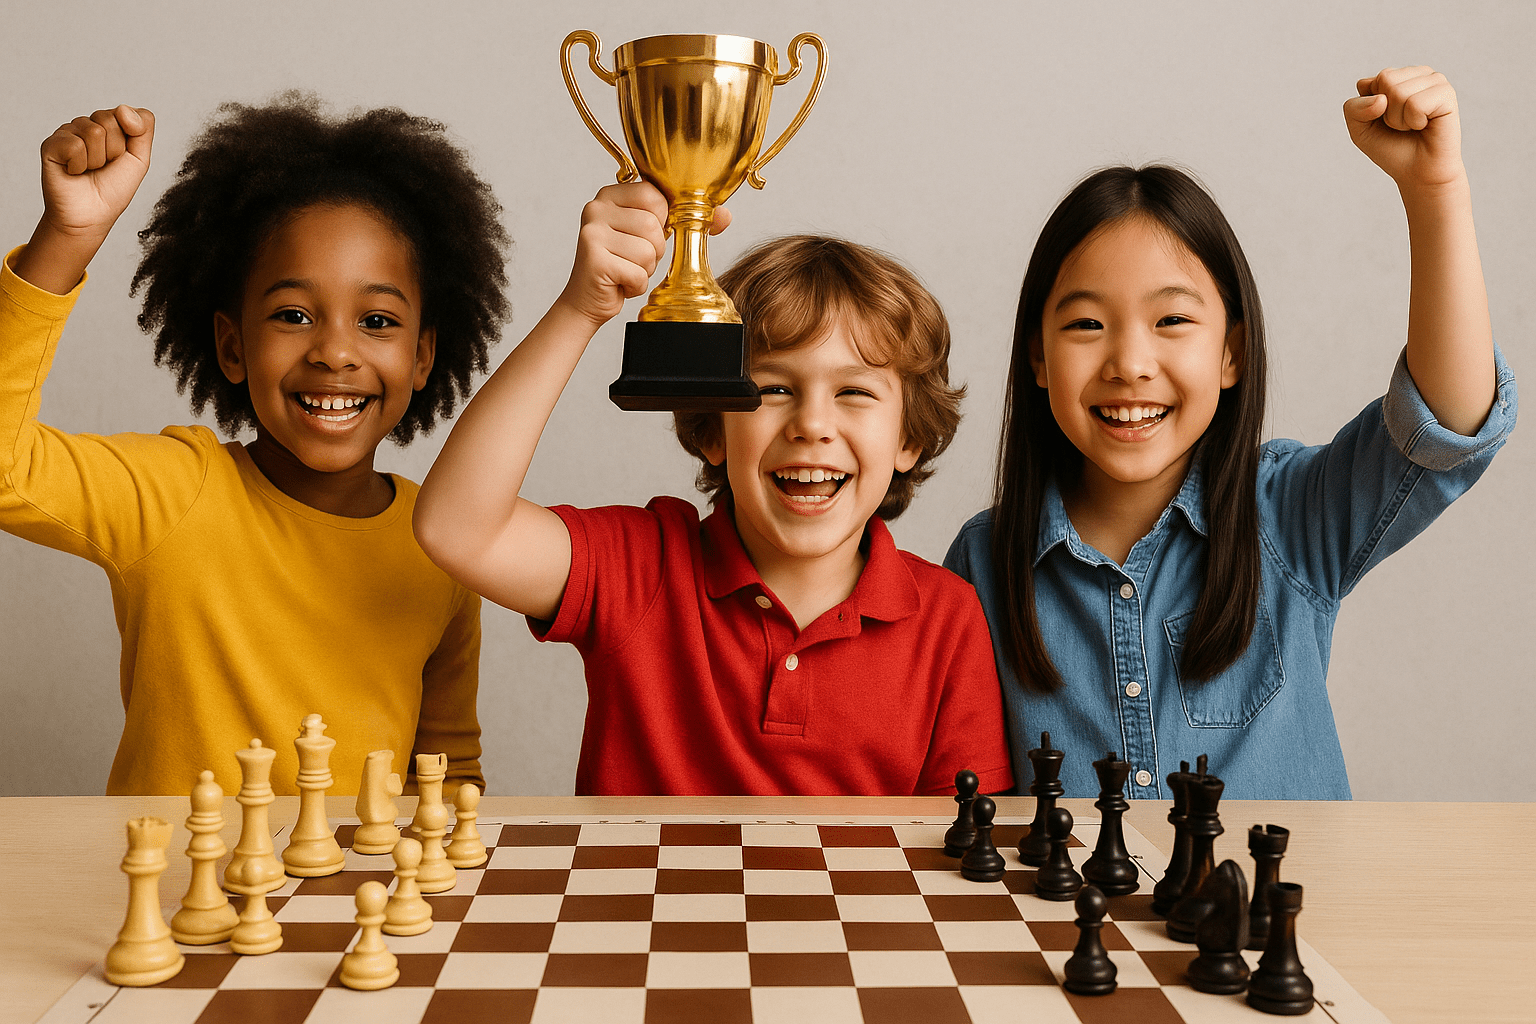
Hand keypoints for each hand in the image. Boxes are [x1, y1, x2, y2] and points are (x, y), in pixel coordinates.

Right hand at [38, 105, 154, 243]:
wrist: (91, 216)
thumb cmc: (113, 190)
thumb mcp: (139, 160)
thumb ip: (143, 130)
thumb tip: (124, 108)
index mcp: (109, 126)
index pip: (127, 113)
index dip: (129, 140)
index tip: (121, 158)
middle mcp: (87, 125)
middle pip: (109, 120)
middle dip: (114, 150)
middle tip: (104, 167)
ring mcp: (67, 133)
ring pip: (93, 132)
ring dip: (97, 160)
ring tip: (89, 170)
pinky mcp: (51, 144)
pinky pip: (74, 144)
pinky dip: (79, 165)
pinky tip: (73, 172)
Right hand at [555, 182, 731, 327]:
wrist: (587, 299)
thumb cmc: (621, 264)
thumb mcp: (652, 236)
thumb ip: (685, 220)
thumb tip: (725, 216)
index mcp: (610, 195)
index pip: (655, 196)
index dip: (662, 222)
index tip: (647, 236)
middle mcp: (596, 208)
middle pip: (654, 226)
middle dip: (654, 250)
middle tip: (634, 258)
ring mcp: (592, 233)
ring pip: (649, 250)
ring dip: (646, 269)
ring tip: (627, 270)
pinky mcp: (594, 260)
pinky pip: (638, 273)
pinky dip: (636, 285)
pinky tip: (620, 283)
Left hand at [1343, 67, 1463, 193]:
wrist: (1418, 172)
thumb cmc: (1391, 148)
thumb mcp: (1359, 130)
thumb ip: (1354, 109)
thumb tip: (1381, 99)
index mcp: (1395, 77)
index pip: (1366, 83)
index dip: (1368, 111)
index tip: (1383, 122)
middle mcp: (1416, 73)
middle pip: (1384, 80)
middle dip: (1385, 113)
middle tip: (1401, 125)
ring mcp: (1434, 80)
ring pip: (1398, 91)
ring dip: (1399, 119)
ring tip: (1413, 126)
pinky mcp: (1446, 93)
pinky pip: (1415, 103)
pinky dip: (1414, 121)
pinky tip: (1425, 125)